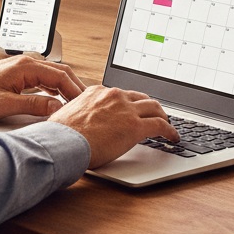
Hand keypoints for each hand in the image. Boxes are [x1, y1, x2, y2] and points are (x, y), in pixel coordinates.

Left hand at [0, 55, 84, 119]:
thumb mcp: (5, 105)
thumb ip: (33, 106)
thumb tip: (56, 108)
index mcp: (26, 66)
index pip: (60, 76)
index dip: (74, 91)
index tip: (83, 104)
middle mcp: (27, 62)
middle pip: (60, 72)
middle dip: (74, 87)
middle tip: (85, 104)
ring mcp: (23, 67)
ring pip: (53, 75)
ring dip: (65, 88)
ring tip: (75, 104)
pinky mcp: (19, 74)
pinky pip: (44, 79)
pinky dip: (54, 88)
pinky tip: (57, 99)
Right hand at [48, 85, 177, 167]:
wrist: (63, 142)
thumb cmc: (60, 135)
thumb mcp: (67, 115)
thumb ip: (79, 115)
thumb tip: (76, 125)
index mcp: (97, 92)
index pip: (121, 95)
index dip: (130, 104)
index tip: (133, 110)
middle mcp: (114, 96)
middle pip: (141, 97)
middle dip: (150, 106)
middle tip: (155, 115)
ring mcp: (125, 109)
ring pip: (154, 107)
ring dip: (162, 116)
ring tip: (167, 125)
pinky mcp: (135, 126)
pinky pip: (160, 125)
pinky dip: (170, 130)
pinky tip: (173, 137)